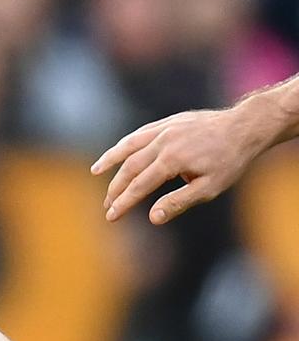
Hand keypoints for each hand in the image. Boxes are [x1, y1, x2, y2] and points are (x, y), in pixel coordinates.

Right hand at [92, 108, 256, 223]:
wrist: (244, 127)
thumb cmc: (229, 161)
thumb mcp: (209, 188)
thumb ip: (178, 202)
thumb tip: (153, 218)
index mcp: (171, 160)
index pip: (139, 186)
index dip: (123, 202)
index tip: (110, 215)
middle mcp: (162, 142)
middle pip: (129, 167)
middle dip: (115, 187)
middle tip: (106, 204)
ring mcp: (163, 129)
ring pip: (129, 145)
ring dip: (110, 159)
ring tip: (95, 171)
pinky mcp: (168, 122)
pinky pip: (140, 133)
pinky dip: (127, 144)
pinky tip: (121, 151)